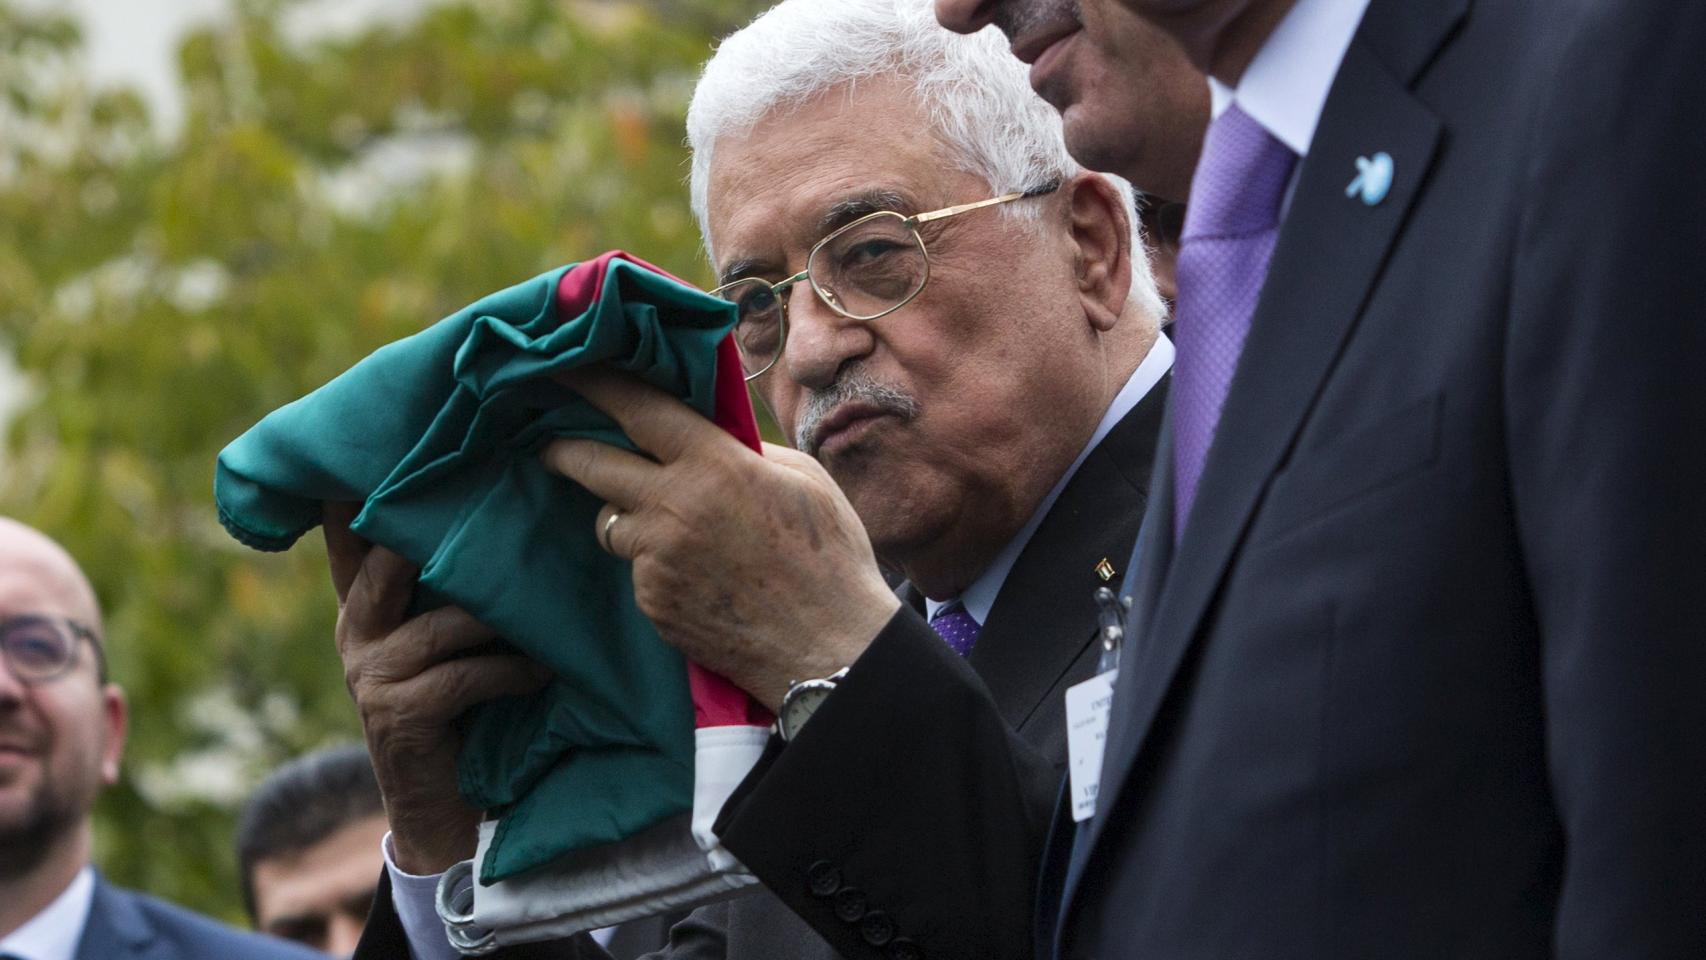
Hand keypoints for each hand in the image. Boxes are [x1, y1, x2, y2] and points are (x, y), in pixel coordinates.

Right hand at [322, 503, 549, 874]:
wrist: (441, 807)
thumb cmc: (460, 709)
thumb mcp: (447, 641)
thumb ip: (448, 589)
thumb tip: (501, 511)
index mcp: (363, 605)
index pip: (352, 535)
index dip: (361, 489)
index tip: (392, 441)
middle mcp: (356, 631)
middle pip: (389, 560)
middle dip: (435, 531)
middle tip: (491, 501)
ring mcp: (371, 673)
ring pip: (444, 622)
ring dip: (501, 617)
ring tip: (546, 610)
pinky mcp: (399, 713)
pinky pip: (466, 675)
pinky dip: (512, 671)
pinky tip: (542, 673)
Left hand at [543, 366, 900, 710]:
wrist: (828, 648)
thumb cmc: (830, 559)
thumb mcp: (804, 481)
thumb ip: (748, 452)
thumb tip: (711, 439)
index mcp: (715, 465)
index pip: (638, 410)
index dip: (596, 385)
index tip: (567, 370)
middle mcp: (674, 507)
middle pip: (592, 465)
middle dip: (564, 450)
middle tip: (551, 445)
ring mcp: (657, 559)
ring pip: (612, 523)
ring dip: (627, 517)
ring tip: (670, 530)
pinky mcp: (652, 602)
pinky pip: (638, 570)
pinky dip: (655, 567)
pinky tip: (698, 578)